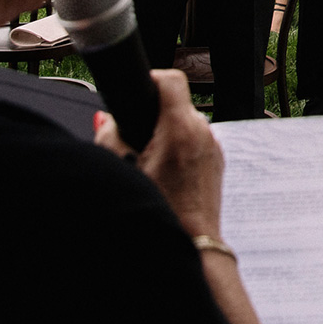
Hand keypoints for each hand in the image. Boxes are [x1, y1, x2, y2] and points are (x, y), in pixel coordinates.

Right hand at [95, 69, 223, 237]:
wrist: (191, 244)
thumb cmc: (163, 213)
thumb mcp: (124, 171)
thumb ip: (110, 139)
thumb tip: (106, 120)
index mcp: (181, 129)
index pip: (171, 79)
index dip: (150, 79)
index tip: (137, 92)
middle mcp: (203, 132)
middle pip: (175, 104)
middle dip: (152, 115)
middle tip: (134, 139)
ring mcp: (213, 146)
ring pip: (184, 123)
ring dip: (165, 133)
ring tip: (148, 162)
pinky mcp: (216, 160)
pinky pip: (194, 141)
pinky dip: (178, 148)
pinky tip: (165, 172)